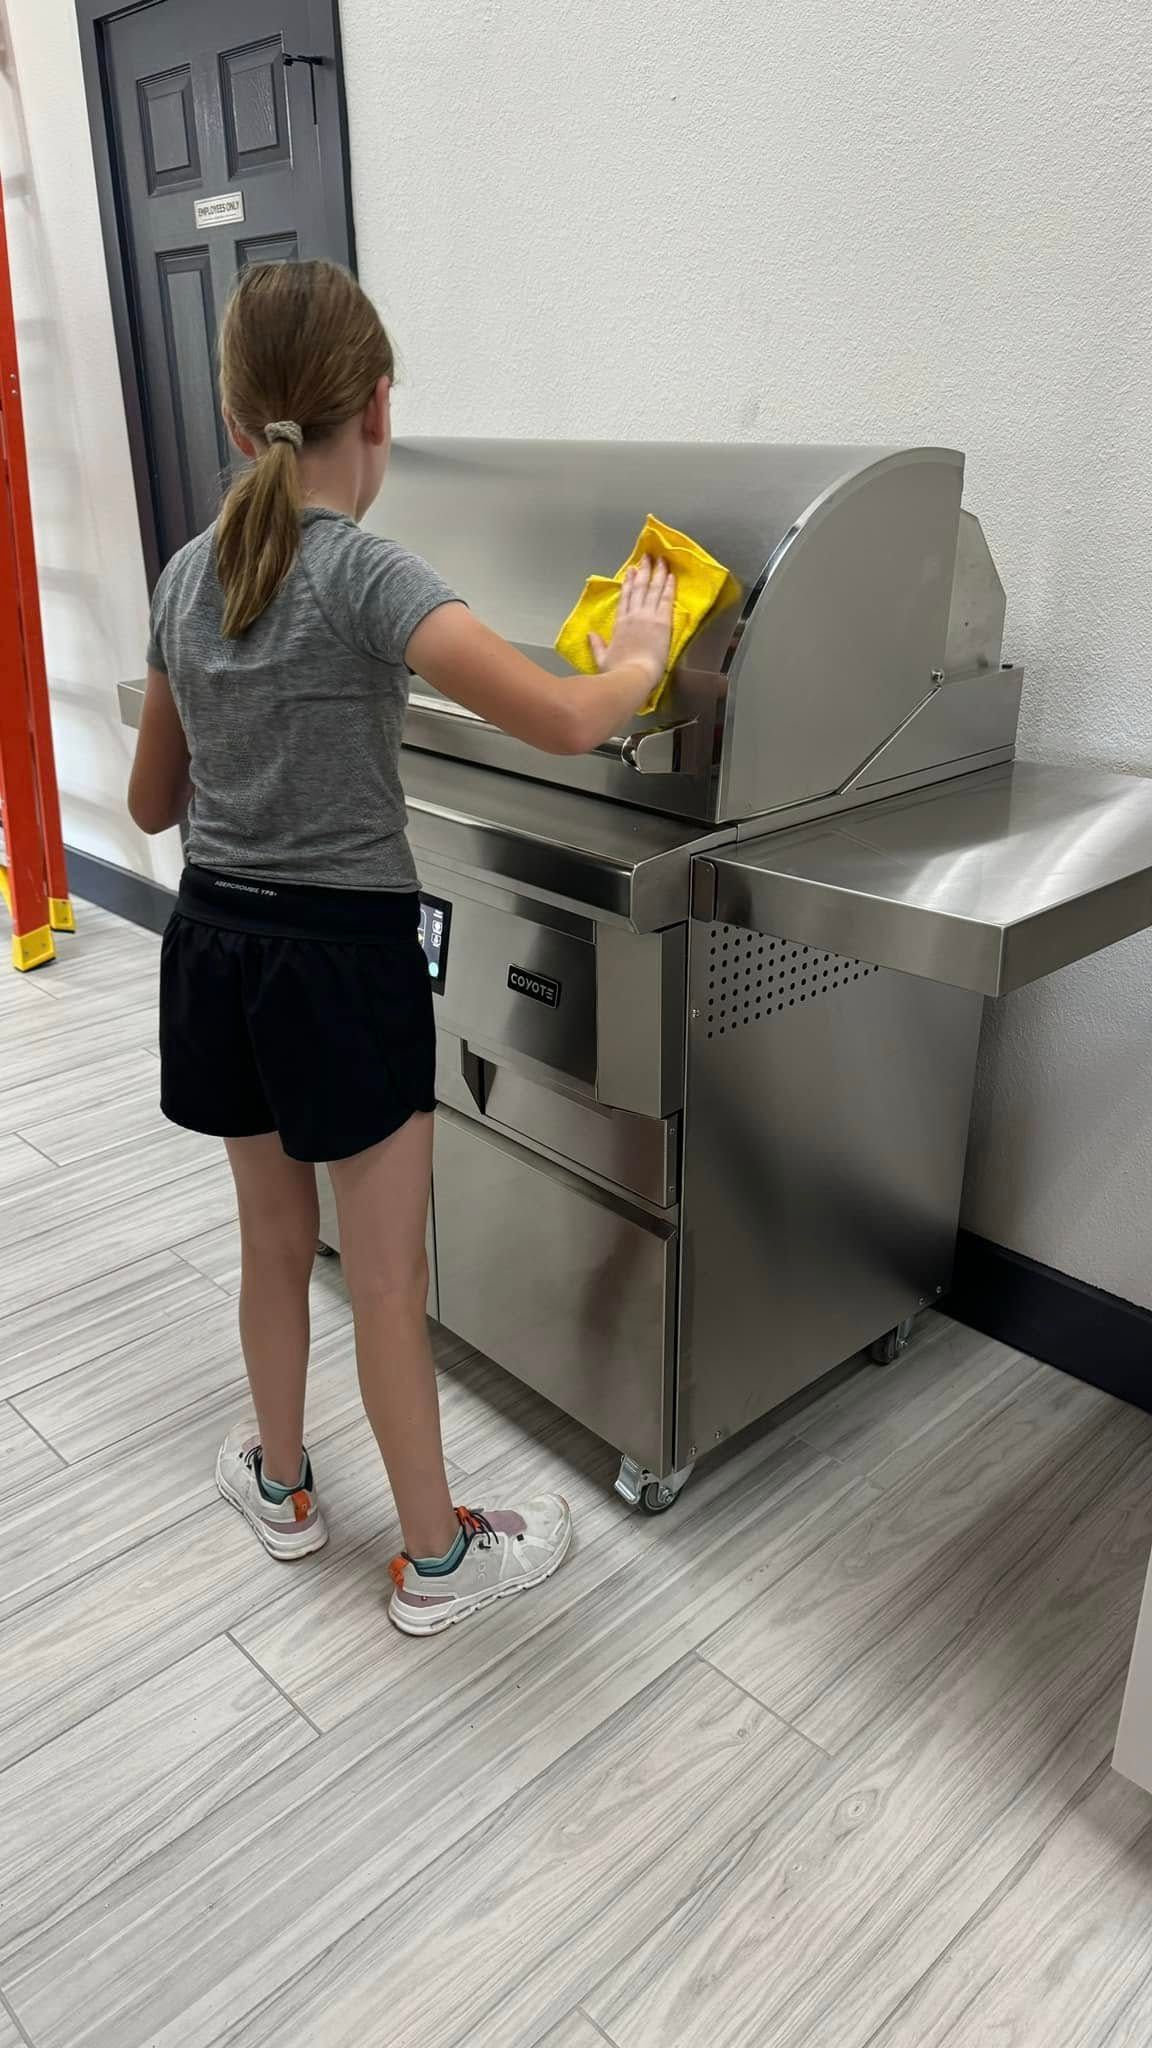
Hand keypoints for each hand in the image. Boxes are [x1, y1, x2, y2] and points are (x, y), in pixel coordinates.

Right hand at [589, 556, 675, 686]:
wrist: (633, 676)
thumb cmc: (618, 672)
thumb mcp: (602, 659)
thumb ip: (597, 645)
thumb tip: (590, 635)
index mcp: (619, 624)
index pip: (624, 598)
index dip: (627, 583)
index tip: (631, 571)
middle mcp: (633, 616)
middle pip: (638, 588)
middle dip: (643, 571)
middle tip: (647, 557)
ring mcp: (647, 616)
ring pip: (652, 589)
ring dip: (657, 572)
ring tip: (660, 560)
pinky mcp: (662, 621)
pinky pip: (666, 598)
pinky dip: (668, 586)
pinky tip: (671, 575)